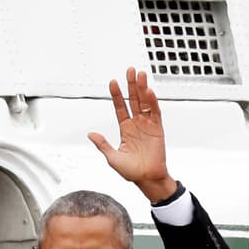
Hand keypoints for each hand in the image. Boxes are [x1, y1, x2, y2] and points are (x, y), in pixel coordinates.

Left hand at [88, 66, 176, 201]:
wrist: (147, 178)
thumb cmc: (131, 171)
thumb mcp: (112, 158)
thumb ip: (103, 144)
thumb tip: (91, 134)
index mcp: (125, 129)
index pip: (120, 107)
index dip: (117, 95)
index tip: (113, 82)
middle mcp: (136, 124)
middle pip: (133, 100)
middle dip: (131, 85)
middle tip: (130, 70)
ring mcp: (147, 125)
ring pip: (144, 103)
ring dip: (142, 89)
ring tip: (140, 75)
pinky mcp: (157, 129)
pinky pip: (155, 113)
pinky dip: (152, 102)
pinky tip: (149, 92)